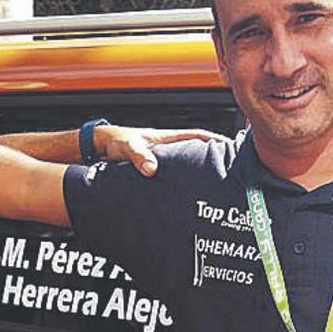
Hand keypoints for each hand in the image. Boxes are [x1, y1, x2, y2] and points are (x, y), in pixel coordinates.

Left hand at [96, 126, 229, 175]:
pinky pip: (173, 177)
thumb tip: (152, 169)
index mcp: (167, 138)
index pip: (197, 136)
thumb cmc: (116, 141)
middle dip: (212, 160)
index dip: (215, 140)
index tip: (230, 147)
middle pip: (196, 152)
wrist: (101, 149)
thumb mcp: (129, 147)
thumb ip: (140, 156)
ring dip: (197, 174)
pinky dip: (181, 184)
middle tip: (227, 172)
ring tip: (212, 186)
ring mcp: (163, 160)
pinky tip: (186, 195)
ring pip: (186, 166)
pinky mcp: (156, 172)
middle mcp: (168, 149)